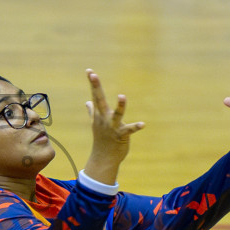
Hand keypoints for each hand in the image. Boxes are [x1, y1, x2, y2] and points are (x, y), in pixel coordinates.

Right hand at [83, 69, 144, 184]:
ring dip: (120, 106)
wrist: (103, 158)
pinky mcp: (121, 136)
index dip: (92, 83)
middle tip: (93, 75)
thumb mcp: (95, 124)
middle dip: (96, 87)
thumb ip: (91, 112)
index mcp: (99, 114)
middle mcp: (104, 119)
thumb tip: (87, 102)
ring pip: (116, 114)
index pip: (95, 96)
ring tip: (122, 96)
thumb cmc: (101, 139)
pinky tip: (143, 124)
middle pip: (99, 100)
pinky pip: (129, 130)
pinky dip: (135, 127)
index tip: (89, 70)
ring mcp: (112, 127)